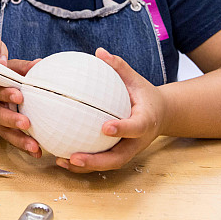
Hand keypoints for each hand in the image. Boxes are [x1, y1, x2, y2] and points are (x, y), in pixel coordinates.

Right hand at [0, 58, 43, 157]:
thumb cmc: (3, 76)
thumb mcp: (11, 68)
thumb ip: (23, 67)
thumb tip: (39, 64)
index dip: (6, 93)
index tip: (19, 96)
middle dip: (12, 119)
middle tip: (26, 123)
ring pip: (4, 131)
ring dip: (19, 139)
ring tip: (33, 146)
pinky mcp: (0, 129)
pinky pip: (11, 139)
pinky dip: (23, 146)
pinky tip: (36, 152)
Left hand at [55, 48, 166, 172]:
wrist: (160, 114)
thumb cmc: (144, 95)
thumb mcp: (136, 79)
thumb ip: (119, 67)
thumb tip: (99, 51)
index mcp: (145, 121)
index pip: (136, 127)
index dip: (123, 129)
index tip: (106, 127)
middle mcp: (137, 141)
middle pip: (119, 157)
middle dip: (97, 161)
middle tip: (74, 157)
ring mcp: (128, 150)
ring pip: (108, 164)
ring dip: (85, 167)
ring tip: (61, 161)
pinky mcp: (118, 154)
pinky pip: (100, 161)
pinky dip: (82, 164)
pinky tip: (61, 159)